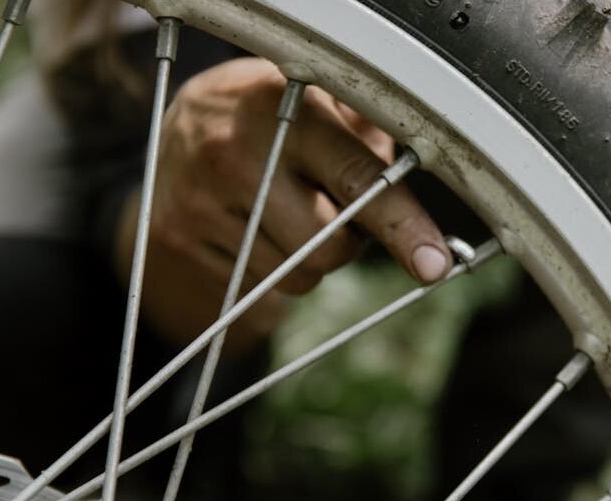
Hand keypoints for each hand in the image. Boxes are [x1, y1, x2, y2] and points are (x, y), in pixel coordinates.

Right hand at [120, 58, 449, 350]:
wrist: (174, 129)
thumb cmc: (272, 117)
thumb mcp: (320, 100)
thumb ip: (371, 136)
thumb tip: (435, 183)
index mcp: (282, 110)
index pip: (355, 178)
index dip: (402, 224)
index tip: (434, 262)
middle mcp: (235, 154)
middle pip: (329, 247)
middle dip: (347, 242)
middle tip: (330, 208)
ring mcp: (199, 201)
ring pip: (297, 278)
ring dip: (310, 260)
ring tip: (287, 212)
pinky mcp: (178, 240)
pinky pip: (256, 289)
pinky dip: (271, 270)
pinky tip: (253, 228)